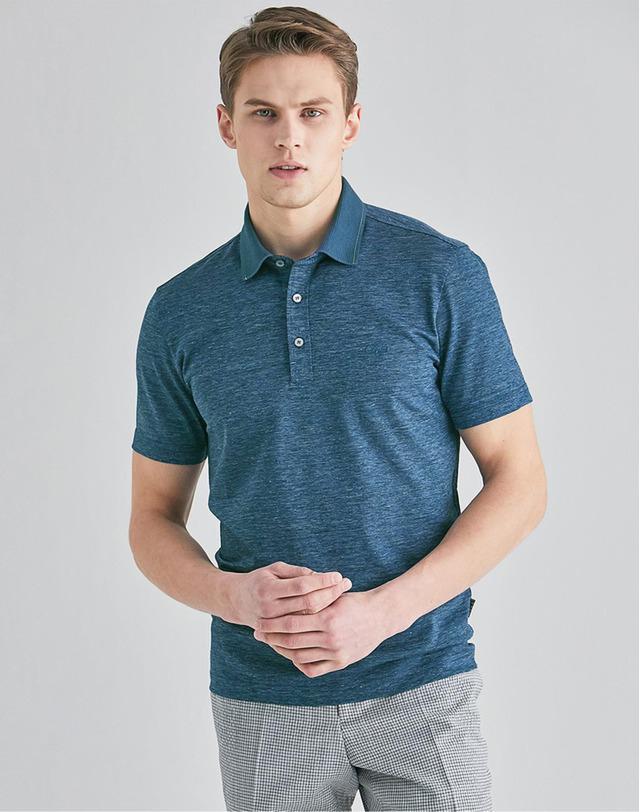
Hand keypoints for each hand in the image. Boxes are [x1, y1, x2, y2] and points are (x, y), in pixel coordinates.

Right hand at [223, 560, 352, 629]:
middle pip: (308, 603)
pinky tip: (331, 611)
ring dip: (328, 606)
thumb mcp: (274, 570)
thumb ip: (296, 573)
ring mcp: (273, 625)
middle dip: (330, 592)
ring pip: (308, 618)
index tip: (338, 575)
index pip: (302, 585)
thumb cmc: (261, 581)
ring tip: (343, 595)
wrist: (238, 602)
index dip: (322, 580)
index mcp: (268, 589)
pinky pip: (302, 631)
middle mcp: (270, 609)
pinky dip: (317, 621)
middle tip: (347, 583)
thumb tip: (320, 576)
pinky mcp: (276, 635)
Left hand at [253, 588, 390, 677]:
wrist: (381, 616)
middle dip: (271, 637)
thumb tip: (282, 604)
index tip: (259, 622)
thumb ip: (310, 601)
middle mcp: (331, 638)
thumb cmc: (354, 601)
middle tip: (258, 633)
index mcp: (327, 618)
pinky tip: (291, 654)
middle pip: (291, 641)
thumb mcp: (333, 597)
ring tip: (272, 642)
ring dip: (281, 650)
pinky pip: (313, 669)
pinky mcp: (341, 663)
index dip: (272, 624)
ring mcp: (336, 653)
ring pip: (299, 656)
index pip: (291, 624)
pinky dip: (298, 663)